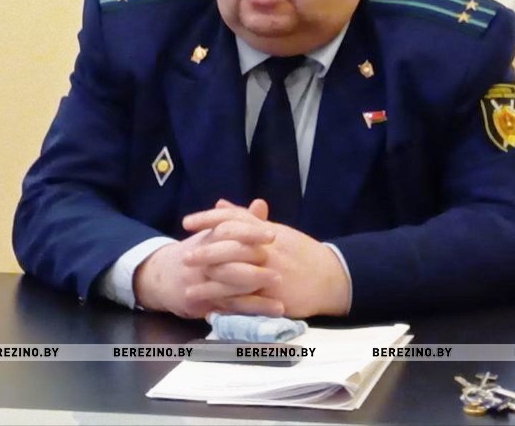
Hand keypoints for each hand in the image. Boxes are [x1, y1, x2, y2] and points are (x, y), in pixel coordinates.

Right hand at [133, 210, 282, 318]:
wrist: (162, 277)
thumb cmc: (197, 252)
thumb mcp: (213, 233)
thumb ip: (240, 219)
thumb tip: (261, 204)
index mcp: (207, 237)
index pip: (228, 230)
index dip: (250, 232)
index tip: (272, 234)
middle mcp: (202, 258)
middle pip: (227, 256)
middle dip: (253, 259)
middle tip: (278, 264)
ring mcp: (201, 282)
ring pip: (228, 283)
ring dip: (255, 285)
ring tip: (279, 284)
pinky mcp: (204, 303)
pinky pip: (232, 306)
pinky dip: (255, 308)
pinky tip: (276, 308)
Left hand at [182, 199, 350, 317]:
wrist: (331, 277)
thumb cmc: (301, 252)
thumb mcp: (275, 230)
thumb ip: (246, 219)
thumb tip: (220, 204)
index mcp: (266, 231)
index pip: (233, 219)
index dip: (207, 219)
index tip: (186, 222)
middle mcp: (267, 250)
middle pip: (231, 246)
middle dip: (205, 252)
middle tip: (184, 257)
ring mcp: (271, 274)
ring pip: (236, 277)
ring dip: (210, 285)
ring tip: (188, 290)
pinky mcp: (275, 297)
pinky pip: (247, 303)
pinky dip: (228, 307)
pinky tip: (211, 311)